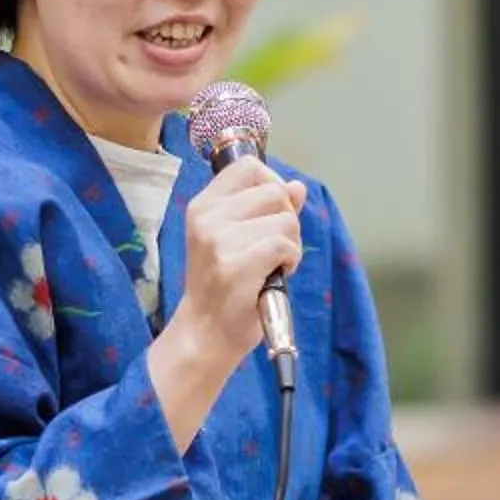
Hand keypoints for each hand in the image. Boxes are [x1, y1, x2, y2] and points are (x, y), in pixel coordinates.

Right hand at [170, 155, 306, 370]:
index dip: (272, 183)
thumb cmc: (223, 287)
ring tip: (273, 264)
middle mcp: (208, 217)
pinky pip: (284, 244)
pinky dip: (291, 259)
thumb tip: (296, 187)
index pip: (248, 166)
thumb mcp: (236, 239)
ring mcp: (219, 240)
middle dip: (287, 218)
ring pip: (285, 219)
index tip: (272, 211)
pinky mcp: (236, 264)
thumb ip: (266, 210)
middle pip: (274, 192)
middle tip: (275, 247)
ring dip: (291, 243)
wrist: (205, 332)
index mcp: (203, 205)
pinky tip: (278, 273)